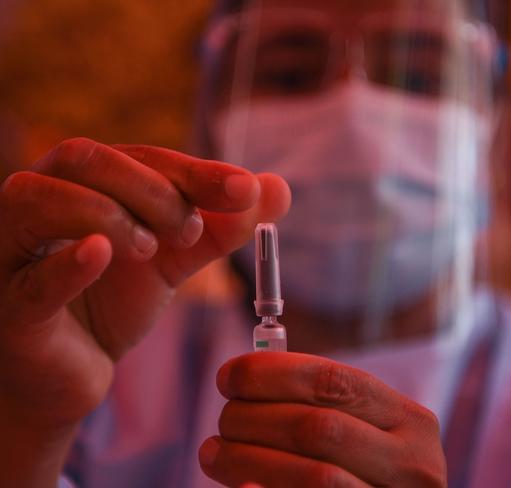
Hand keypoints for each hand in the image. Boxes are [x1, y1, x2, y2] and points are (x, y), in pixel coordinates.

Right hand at [0, 138, 289, 485]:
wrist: (70, 372)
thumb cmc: (112, 303)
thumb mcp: (174, 258)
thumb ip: (222, 225)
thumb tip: (278, 188)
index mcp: (82, 185)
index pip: (136, 156)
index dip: (193, 170)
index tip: (243, 190)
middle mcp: (39, 202)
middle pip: (86, 158)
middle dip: (153, 188)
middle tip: (189, 231)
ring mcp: (12, 251)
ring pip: (41, 197)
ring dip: (111, 214)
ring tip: (151, 250)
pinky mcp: (9, 306)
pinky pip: (30, 278)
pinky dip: (69, 262)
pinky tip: (103, 254)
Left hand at [200, 353, 445, 486]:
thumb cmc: (366, 469)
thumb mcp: (364, 431)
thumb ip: (320, 405)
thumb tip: (242, 378)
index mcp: (411, 421)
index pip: (334, 380)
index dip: (272, 374)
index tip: (229, 375)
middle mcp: (414, 463)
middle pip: (319, 428)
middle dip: (255, 418)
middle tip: (224, 420)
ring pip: (315, 475)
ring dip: (249, 459)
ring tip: (214, 452)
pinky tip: (241, 486)